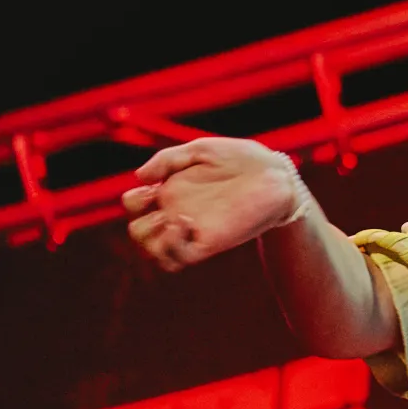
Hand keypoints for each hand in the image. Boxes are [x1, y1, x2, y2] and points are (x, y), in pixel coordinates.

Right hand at [122, 138, 310, 270]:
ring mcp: (193, 230)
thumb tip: (139, 176)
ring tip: (174, 221)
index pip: (134, 206)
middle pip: (139, 233)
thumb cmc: (240, 158)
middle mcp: (177, 213)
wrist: (274, 174)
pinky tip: (186, 224)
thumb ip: (168, 159)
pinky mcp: (211, 242)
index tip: (153, 187)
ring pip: (155, 253)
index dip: (134, 201)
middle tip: (162, 204)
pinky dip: (171, 247)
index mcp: (171, 191)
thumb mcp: (201, 150)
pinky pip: (178, 258)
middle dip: (140, 222)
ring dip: (152, 241)